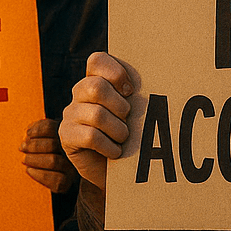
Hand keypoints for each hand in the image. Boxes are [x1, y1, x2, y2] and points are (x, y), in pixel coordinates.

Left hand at [22, 118, 77, 192]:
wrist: (58, 182)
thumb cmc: (46, 156)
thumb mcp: (44, 141)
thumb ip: (39, 133)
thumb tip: (28, 131)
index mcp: (66, 137)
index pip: (50, 127)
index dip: (37, 129)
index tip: (27, 133)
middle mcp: (71, 151)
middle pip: (52, 144)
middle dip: (33, 145)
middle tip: (22, 148)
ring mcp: (70, 168)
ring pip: (53, 161)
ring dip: (34, 159)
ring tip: (24, 159)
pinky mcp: (66, 183)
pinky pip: (55, 179)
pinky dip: (39, 174)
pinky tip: (29, 170)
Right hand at [59, 52, 134, 191]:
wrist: (117, 169)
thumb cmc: (132, 133)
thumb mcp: (137, 109)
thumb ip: (141, 92)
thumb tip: (164, 76)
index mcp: (96, 79)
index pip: (97, 60)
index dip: (115, 72)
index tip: (131, 91)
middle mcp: (79, 92)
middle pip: (96, 87)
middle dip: (119, 106)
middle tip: (128, 118)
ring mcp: (70, 114)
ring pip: (96, 114)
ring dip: (118, 130)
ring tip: (124, 138)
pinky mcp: (66, 136)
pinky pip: (90, 136)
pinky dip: (109, 146)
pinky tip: (115, 151)